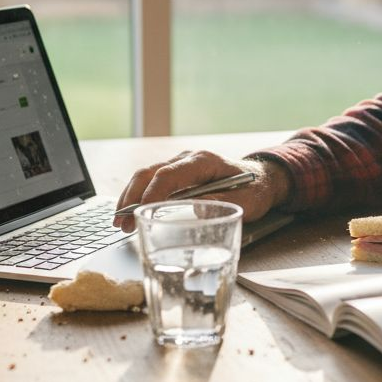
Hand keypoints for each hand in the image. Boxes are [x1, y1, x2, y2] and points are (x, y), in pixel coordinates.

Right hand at [112, 150, 290, 232]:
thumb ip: (222, 202)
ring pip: (146, 175)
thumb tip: (196, 207)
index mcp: (204, 161)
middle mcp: (188, 158)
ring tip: (120, 222)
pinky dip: (137, 197)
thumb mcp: (246, 200)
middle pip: (151, 172)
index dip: (153, 192)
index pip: (170, 174)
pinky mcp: (177, 174)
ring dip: (130, 198)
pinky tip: (129, 213)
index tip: (141, 211)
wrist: (261, 178)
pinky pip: (151, 182)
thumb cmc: (255, 189)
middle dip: (133, 197)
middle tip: (122, 223)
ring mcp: (180, 164)